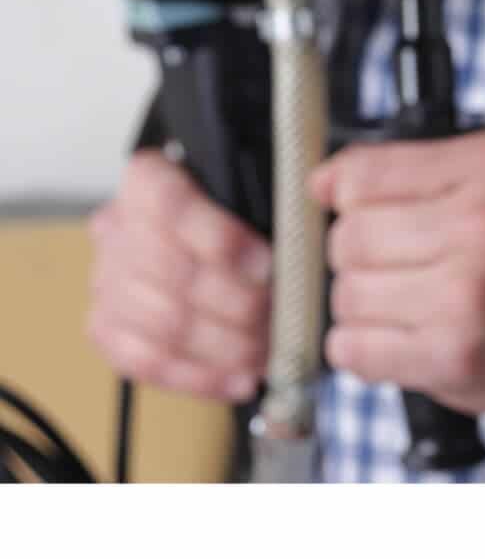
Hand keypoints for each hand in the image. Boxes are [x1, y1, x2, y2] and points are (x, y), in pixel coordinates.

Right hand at [87, 150, 271, 402]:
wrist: (196, 233)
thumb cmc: (232, 210)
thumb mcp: (251, 185)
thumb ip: (267, 200)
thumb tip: (304, 229)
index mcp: (148, 180)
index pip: (169, 205)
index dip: (219, 238)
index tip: (267, 265)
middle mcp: (117, 230)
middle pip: (172, 272)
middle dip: (236, 302)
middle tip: (279, 315)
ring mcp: (107, 283)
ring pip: (164, 323)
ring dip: (227, 345)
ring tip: (269, 349)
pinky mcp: (108, 330)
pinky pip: (149, 363)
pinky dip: (202, 376)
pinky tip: (242, 378)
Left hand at [312, 132, 484, 413]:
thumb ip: (414, 166)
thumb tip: (323, 183)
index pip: (364, 175)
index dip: (344, 193)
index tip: (347, 205)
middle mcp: (483, 226)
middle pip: (349, 237)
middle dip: (356, 250)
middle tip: (394, 258)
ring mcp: (468, 296)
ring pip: (346, 293)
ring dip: (362, 299)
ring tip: (404, 298)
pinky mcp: (456, 356)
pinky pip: (354, 348)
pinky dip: (360, 344)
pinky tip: (397, 332)